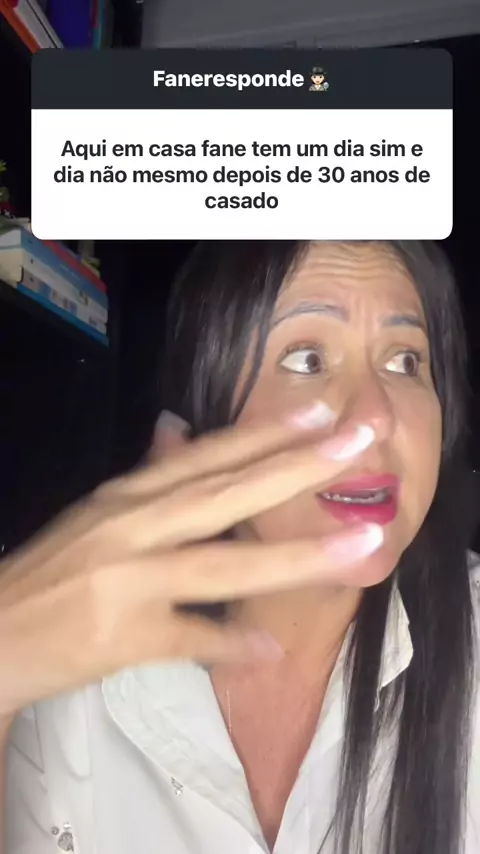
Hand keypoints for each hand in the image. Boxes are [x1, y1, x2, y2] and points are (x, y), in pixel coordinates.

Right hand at [0, 403, 379, 714]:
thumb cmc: (55, 571)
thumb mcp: (100, 513)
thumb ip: (148, 473)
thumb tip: (180, 424)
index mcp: (128, 496)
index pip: (206, 456)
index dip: (264, 433)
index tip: (320, 411)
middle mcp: (131, 527)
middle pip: (223, 495)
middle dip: (295, 468)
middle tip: (357, 441)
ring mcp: (126, 580)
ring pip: (218, 566)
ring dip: (292, 558)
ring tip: (359, 548)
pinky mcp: (121, 636)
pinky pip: (188, 640)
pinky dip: (229, 645)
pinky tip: (271, 648)